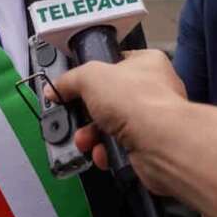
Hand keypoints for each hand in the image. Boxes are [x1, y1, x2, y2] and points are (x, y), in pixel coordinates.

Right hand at [48, 49, 187, 188]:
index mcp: (147, 63)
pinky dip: (107, 152)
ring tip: (85, 140)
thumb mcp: (90, 77)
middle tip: (75, 116)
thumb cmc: (139, 101)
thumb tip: (56, 87)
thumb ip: (70, 80)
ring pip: (113, 126)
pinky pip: (121, 148)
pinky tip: (102, 153)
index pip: (115, 63)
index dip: (93, 74)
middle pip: (110, 99)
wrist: (159, 143)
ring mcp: (153, 120)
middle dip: (88, 113)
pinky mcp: (149, 146)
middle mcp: (153, 90)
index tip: (74, 85)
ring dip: (93, 135)